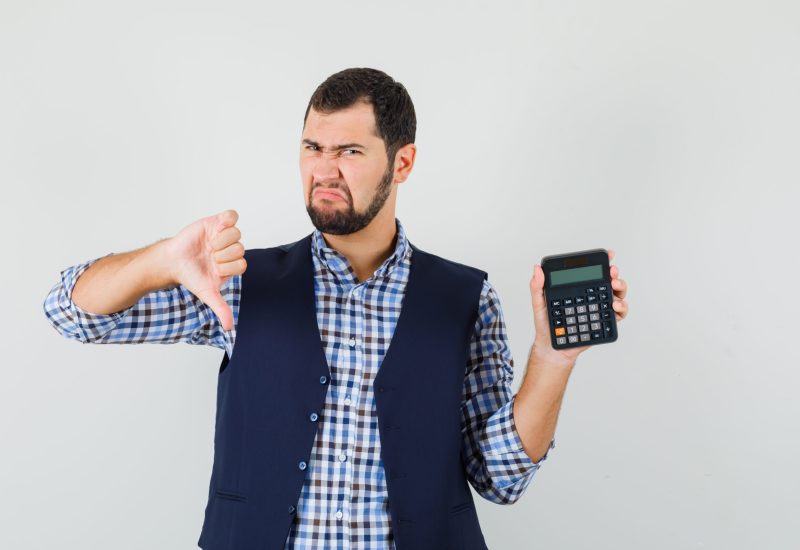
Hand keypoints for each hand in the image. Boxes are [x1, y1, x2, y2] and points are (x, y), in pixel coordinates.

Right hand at [165, 209, 246, 330]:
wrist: (173, 261)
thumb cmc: (191, 276)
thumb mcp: (207, 294)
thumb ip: (220, 308)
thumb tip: (229, 327)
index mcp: (233, 265)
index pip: (242, 264)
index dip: (227, 266)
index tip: (214, 268)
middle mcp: (231, 250)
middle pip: (239, 248)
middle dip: (221, 255)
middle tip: (209, 256)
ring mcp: (225, 236)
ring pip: (236, 233)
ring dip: (220, 240)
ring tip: (208, 245)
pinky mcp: (217, 222)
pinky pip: (232, 216)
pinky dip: (226, 220)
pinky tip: (216, 228)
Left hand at [530, 249, 628, 366]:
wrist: (552, 347)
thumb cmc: (546, 324)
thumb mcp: (539, 303)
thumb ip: (537, 286)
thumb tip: (536, 268)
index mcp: (578, 288)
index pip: (591, 272)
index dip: (602, 262)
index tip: (609, 255)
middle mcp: (591, 296)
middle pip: (609, 281)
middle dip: (615, 275)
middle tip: (612, 274)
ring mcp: (599, 308)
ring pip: (618, 295)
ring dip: (620, 289)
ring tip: (614, 289)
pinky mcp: (603, 322)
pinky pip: (618, 314)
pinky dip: (622, 309)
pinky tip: (615, 307)